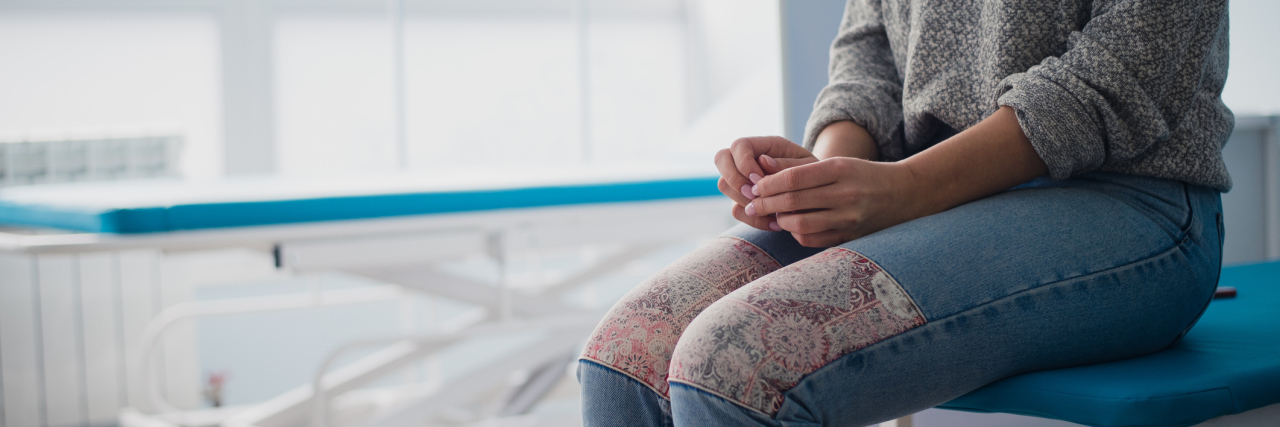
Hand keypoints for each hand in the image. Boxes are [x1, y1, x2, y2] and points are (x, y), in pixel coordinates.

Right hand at [714, 136, 816, 229]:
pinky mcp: (745, 201)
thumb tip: (763, 161)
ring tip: (770, 211)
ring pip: (724, 185)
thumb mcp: (810, 168)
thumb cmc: (817, 176)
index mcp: (765, 145)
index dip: (744, 163)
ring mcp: (743, 180)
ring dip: (743, 200)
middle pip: (721, 159)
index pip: (739, 145)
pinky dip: (753, 219)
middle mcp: (748, 160)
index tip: (759, 180)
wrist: (821, 195)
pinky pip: (737, 210)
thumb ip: (788, 164)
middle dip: (734, 179)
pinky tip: (775, 223)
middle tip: (754, 195)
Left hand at [746, 157, 928, 246]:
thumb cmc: (862, 176)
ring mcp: (849, 219)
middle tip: (750, 204)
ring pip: (801, 224)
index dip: (768, 184)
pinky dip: (796, 233)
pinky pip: (813, 239)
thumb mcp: (837, 164)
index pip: (794, 178)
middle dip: (766, 203)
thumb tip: (761, 164)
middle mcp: (845, 194)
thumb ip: (800, 168)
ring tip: (771, 215)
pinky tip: (791, 226)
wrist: (904, 195)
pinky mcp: (850, 237)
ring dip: (780, 220)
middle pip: (794, 201)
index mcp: (840, 170)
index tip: (754, 187)